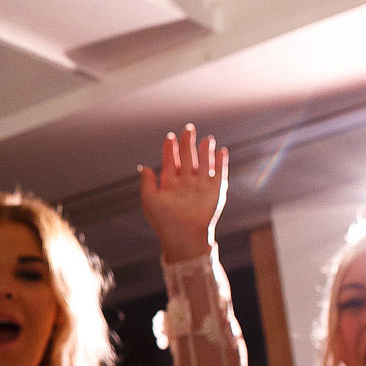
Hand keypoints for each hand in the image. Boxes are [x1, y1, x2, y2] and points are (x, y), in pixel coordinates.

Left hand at [138, 124, 226, 263]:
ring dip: (205, 150)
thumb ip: (147, 183)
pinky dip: (220, 162)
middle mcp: (186, 181)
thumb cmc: (164, 221)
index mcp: (170, 181)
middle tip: (188, 129)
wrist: (183, 236)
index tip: (170, 137)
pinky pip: (219, 173)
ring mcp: (200, 185)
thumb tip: (144, 166)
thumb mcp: (149, 201)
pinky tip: (221, 151)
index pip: (171, 159)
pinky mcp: (215, 191)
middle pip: (188, 157)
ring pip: (203, 162)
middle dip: (188, 143)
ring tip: (207, 138)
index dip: (170, 148)